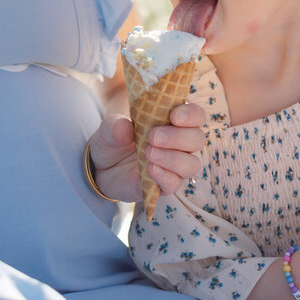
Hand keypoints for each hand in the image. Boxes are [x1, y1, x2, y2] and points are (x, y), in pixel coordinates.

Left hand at [87, 103, 206, 201]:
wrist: (102, 167)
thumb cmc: (114, 140)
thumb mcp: (108, 128)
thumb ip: (115, 126)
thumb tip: (125, 127)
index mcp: (172, 121)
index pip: (196, 115)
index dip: (191, 114)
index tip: (174, 116)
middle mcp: (179, 143)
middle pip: (197, 139)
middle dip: (178, 137)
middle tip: (153, 136)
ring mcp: (174, 166)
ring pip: (192, 164)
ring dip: (173, 158)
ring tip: (148, 152)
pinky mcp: (164, 185)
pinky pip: (175, 183)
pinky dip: (165, 176)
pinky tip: (150, 169)